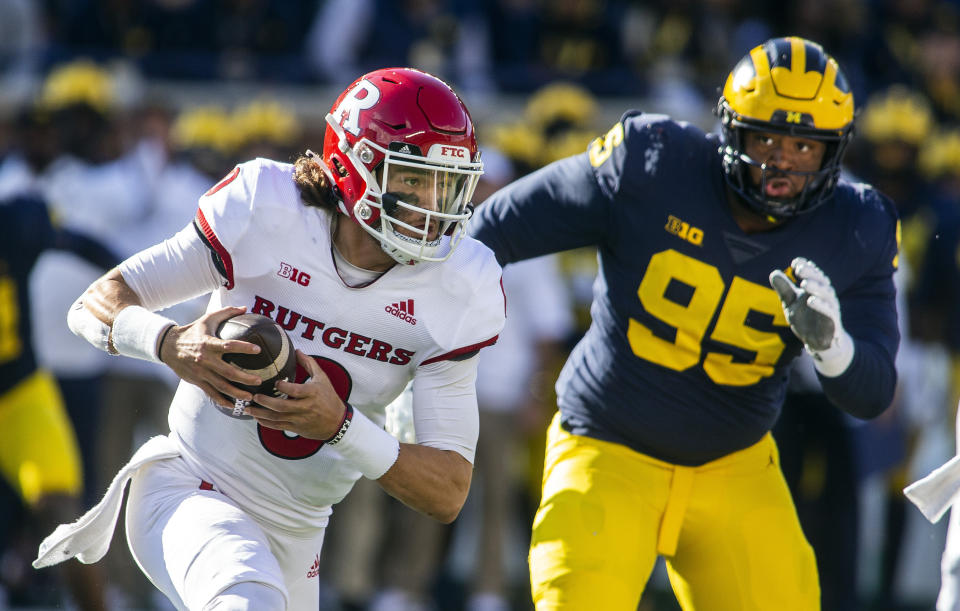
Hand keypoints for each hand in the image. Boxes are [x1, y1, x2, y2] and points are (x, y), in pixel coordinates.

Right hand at [158, 306, 264, 409]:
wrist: (168, 346)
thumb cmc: (193, 331)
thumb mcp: (207, 319)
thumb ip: (226, 313)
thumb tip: (244, 308)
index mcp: (209, 344)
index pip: (229, 346)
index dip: (243, 348)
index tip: (258, 350)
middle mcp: (205, 360)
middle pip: (228, 371)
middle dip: (244, 378)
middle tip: (259, 380)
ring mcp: (201, 372)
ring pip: (221, 386)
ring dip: (236, 393)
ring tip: (250, 397)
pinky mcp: (197, 381)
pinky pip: (211, 393)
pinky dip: (222, 401)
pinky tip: (233, 406)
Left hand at [248, 349, 347, 439]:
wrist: (337, 421)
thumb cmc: (328, 396)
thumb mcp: (322, 378)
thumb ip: (309, 363)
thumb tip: (296, 350)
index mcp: (312, 393)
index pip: (294, 390)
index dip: (282, 387)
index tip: (275, 383)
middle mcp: (305, 407)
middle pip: (282, 406)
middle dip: (266, 402)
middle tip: (254, 396)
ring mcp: (300, 419)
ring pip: (277, 418)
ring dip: (261, 414)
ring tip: (248, 408)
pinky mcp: (296, 428)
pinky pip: (278, 426)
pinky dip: (266, 423)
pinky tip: (257, 417)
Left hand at [769, 257, 853, 375]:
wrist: (817, 341)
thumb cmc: (805, 319)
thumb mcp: (790, 304)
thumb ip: (784, 290)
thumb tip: (774, 273)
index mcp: (816, 288)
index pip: (813, 273)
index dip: (806, 266)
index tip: (795, 262)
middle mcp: (825, 295)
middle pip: (821, 281)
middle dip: (811, 273)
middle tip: (799, 269)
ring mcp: (831, 307)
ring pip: (826, 294)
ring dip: (816, 287)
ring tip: (804, 283)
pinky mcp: (833, 321)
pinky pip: (829, 311)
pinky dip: (821, 305)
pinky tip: (811, 300)